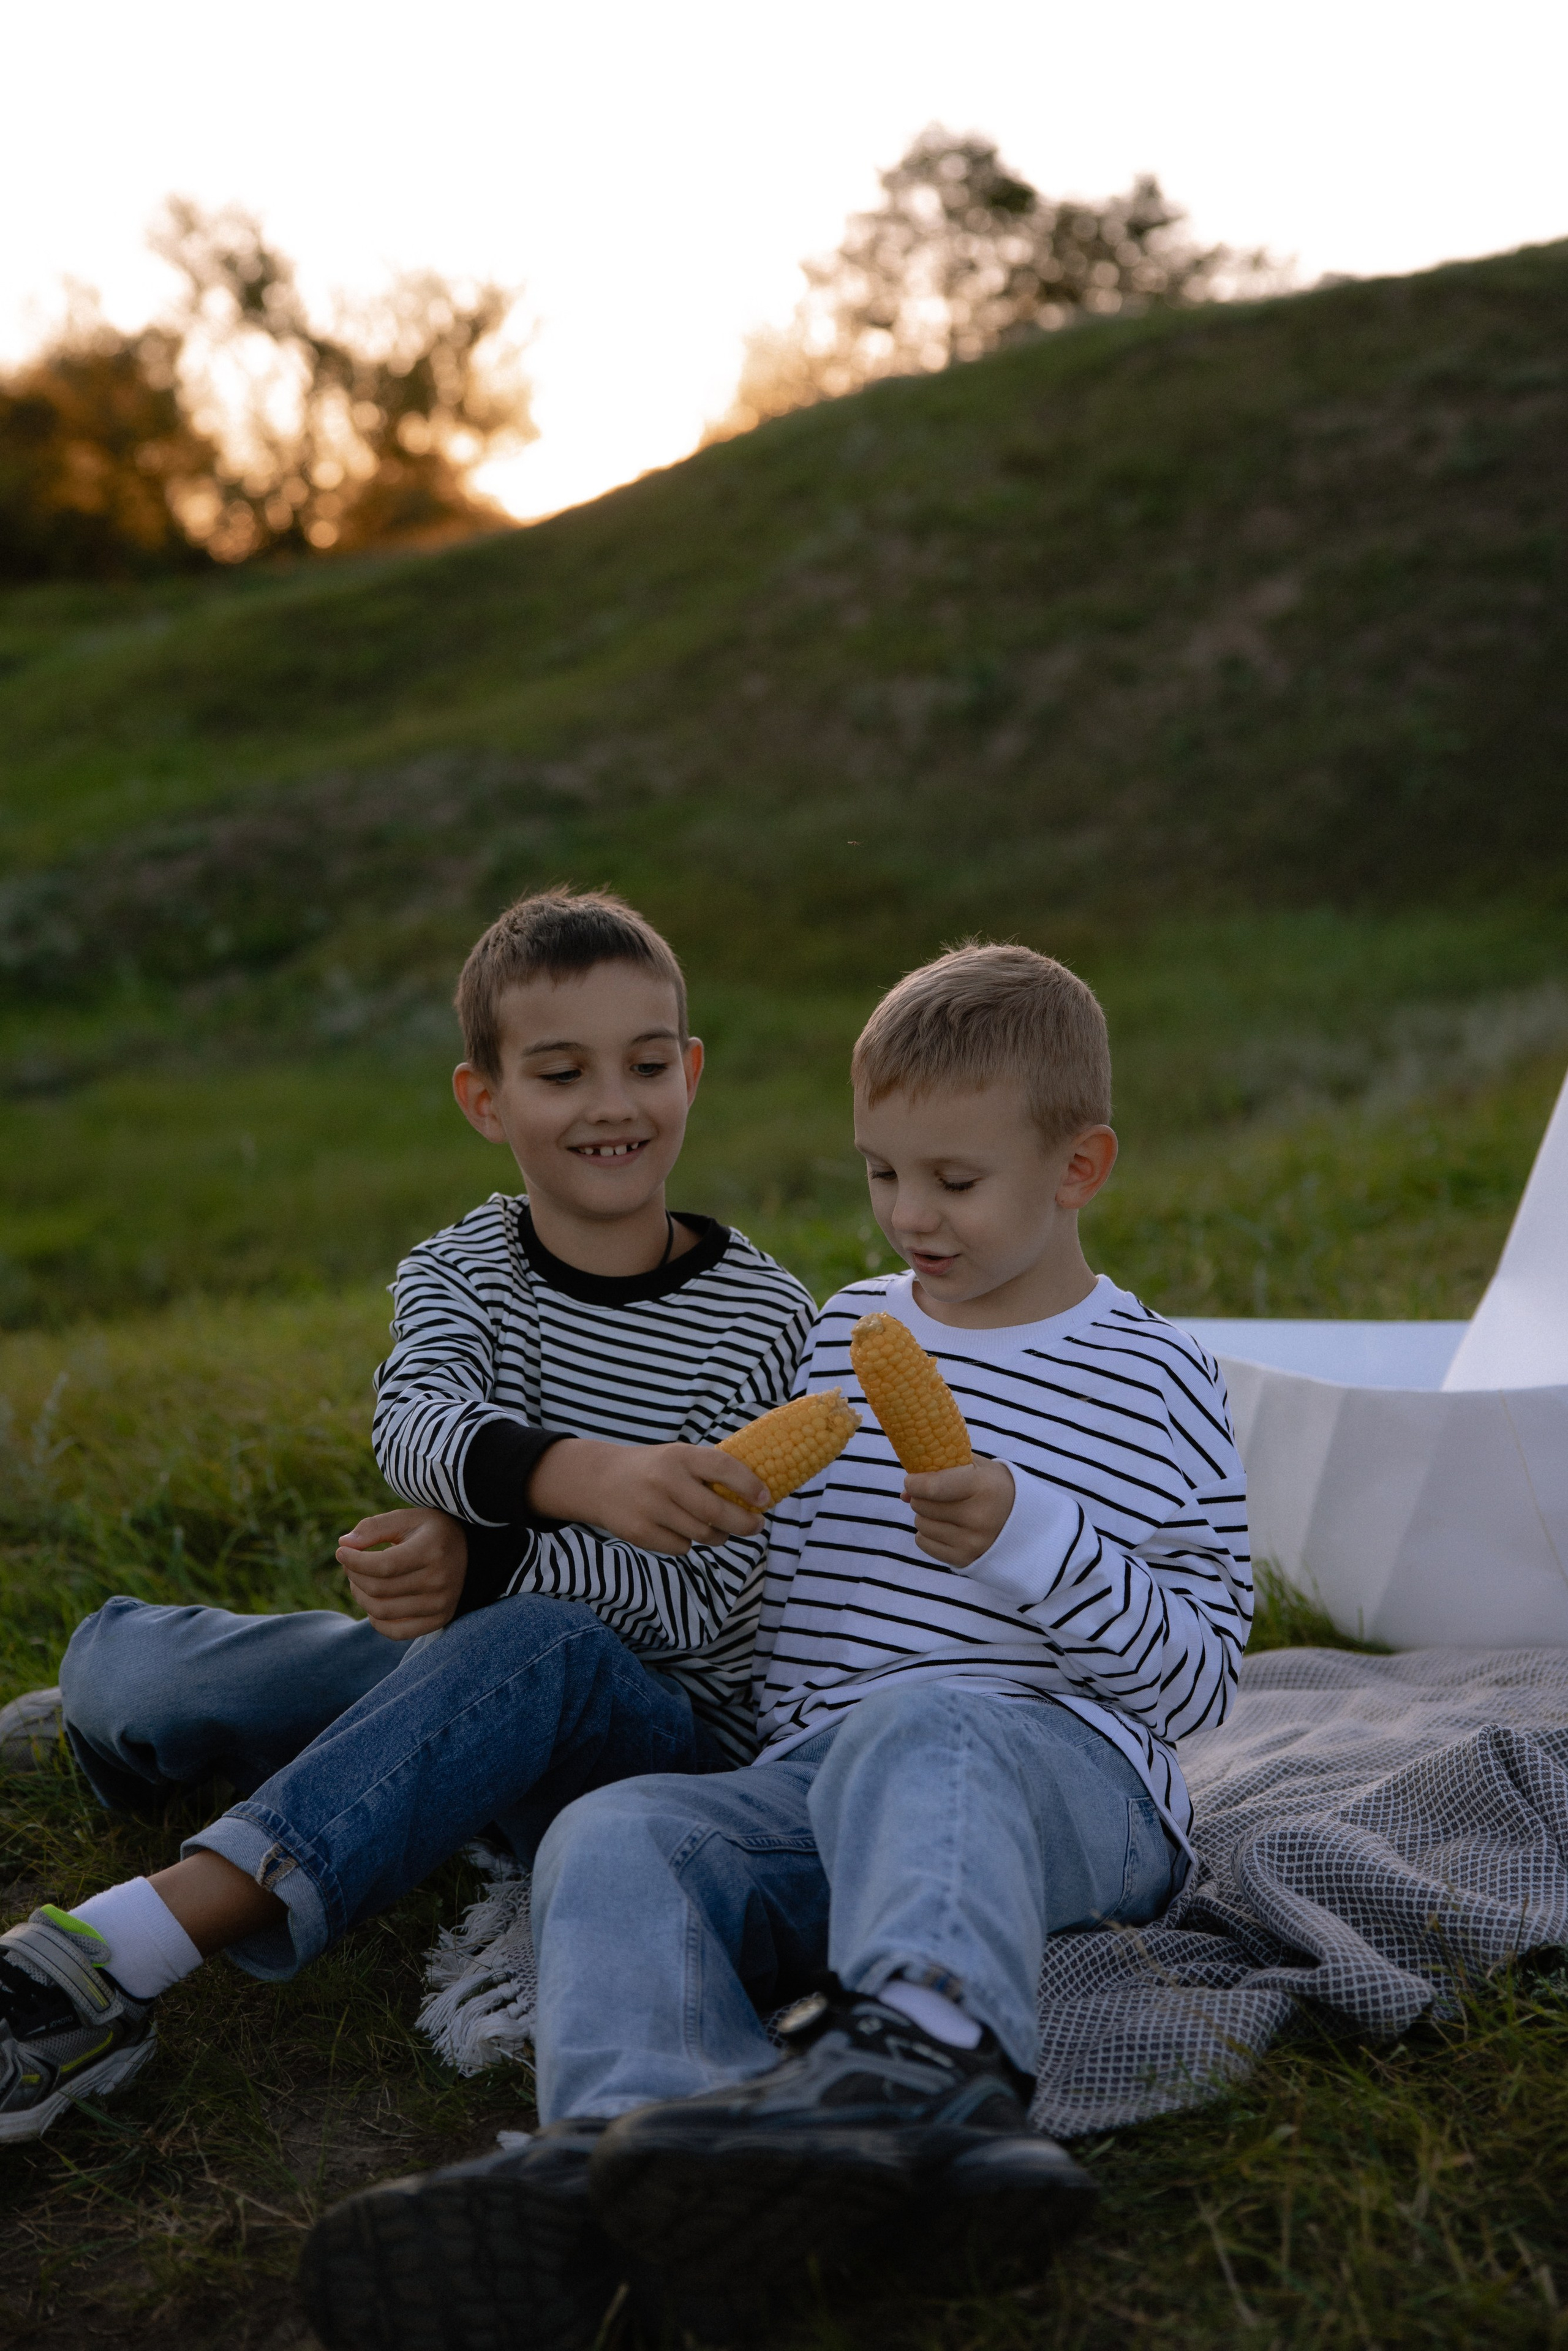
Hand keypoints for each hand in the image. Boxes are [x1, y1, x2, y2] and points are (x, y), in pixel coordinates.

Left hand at [337, 1507, 468, 1639]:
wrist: (468, 1551)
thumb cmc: (430, 1531)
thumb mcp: (406, 1518)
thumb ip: (374, 1527)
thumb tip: (343, 1544)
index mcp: (432, 1549)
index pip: (383, 1565)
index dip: (354, 1560)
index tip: (341, 1551)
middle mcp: (440, 1580)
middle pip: (378, 1589)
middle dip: (354, 1575)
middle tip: (351, 1563)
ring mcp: (441, 1604)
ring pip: (381, 1611)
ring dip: (360, 1595)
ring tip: (360, 1580)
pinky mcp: (439, 1620)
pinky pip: (396, 1632)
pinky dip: (376, 1620)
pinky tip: (373, 1600)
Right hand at [527, 1438, 768, 1555]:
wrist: (601, 1481)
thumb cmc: (655, 1469)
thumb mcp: (678, 1457)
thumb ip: (709, 1472)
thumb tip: (756, 1496)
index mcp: (680, 1455)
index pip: (723, 1467)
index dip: (749, 1485)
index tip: (765, 1499)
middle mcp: (665, 1480)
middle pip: (716, 1512)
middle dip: (744, 1523)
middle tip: (756, 1526)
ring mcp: (651, 1508)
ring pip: (702, 1534)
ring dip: (718, 1536)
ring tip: (718, 1530)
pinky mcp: (640, 1532)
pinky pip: (681, 1547)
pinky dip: (688, 1543)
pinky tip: (680, 1530)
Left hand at [903, 1458, 1015, 1568]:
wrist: (1027, 1526)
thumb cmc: (996, 1489)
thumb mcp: (979, 1468)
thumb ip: (942, 1469)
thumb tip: (905, 1491)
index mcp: (983, 1487)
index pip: (933, 1487)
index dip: (915, 1482)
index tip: (912, 1480)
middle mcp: (978, 1517)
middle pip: (923, 1505)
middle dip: (920, 1497)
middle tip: (933, 1494)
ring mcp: (971, 1542)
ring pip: (921, 1524)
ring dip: (924, 1515)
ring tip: (943, 1511)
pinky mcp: (964, 1560)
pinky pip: (923, 1543)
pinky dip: (927, 1533)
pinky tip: (945, 1527)